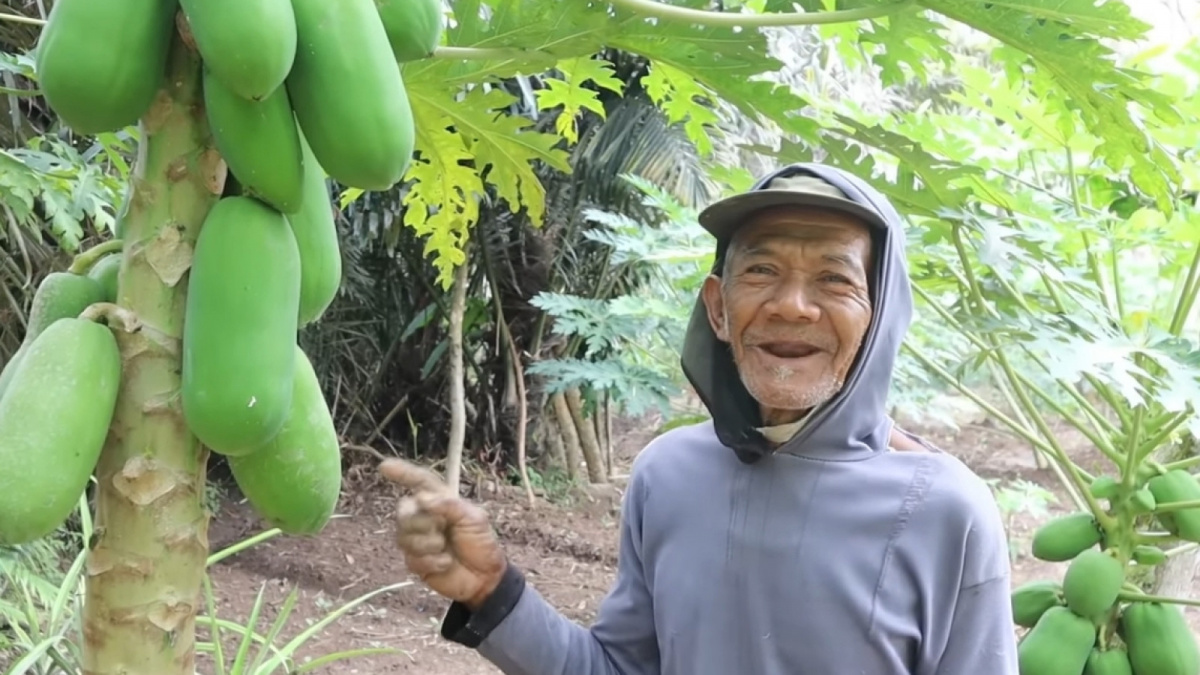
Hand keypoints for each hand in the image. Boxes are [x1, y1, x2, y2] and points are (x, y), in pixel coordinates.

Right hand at [379, 458, 507, 609]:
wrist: (484, 578)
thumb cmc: (481, 543)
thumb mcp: (473, 519)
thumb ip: (449, 505)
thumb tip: (421, 497)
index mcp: (440, 501)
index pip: (419, 482)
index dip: (403, 473)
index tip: (384, 466)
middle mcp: (424, 517)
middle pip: (404, 512)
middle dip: (424, 523)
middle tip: (443, 530)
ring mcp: (416, 540)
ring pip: (405, 537)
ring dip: (429, 544)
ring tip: (446, 550)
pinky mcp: (414, 562)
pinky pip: (412, 558)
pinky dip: (433, 562)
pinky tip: (445, 563)